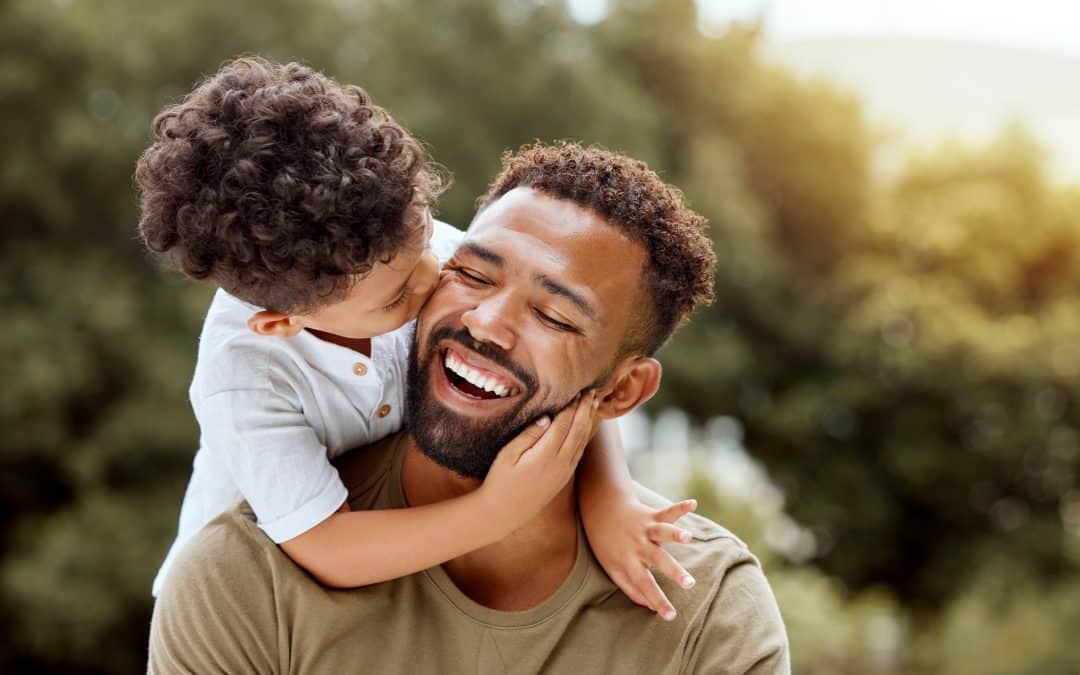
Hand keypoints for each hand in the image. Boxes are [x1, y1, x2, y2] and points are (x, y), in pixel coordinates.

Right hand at [481, 391, 597, 532]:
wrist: (504, 513)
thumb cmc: (500, 481)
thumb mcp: (508, 455)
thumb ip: (528, 435)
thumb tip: (547, 417)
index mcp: (546, 455)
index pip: (564, 423)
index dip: (572, 406)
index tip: (577, 389)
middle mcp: (560, 463)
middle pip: (578, 430)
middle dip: (585, 409)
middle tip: (591, 391)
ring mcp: (564, 471)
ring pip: (582, 441)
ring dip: (588, 421)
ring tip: (593, 404)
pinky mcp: (564, 477)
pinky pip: (579, 452)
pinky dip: (585, 435)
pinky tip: (585, 426)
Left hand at [585, 497, 697, 620]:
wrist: (600, 511)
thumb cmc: (607, 545)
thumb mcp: (612, 569)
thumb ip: (631, 588)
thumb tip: (650, 607)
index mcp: (629, 562)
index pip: (644, 585)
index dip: (657, 601)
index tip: (671, 616)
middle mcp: (638, 546)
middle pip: (658, 560)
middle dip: (674, 571)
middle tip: (689, 583)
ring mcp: (645, 529)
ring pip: (662, 532)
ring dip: (675, 534)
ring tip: (688, 537)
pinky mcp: (651, 516)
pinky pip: (667, 511)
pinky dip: (680, 508)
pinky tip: (693, 504)